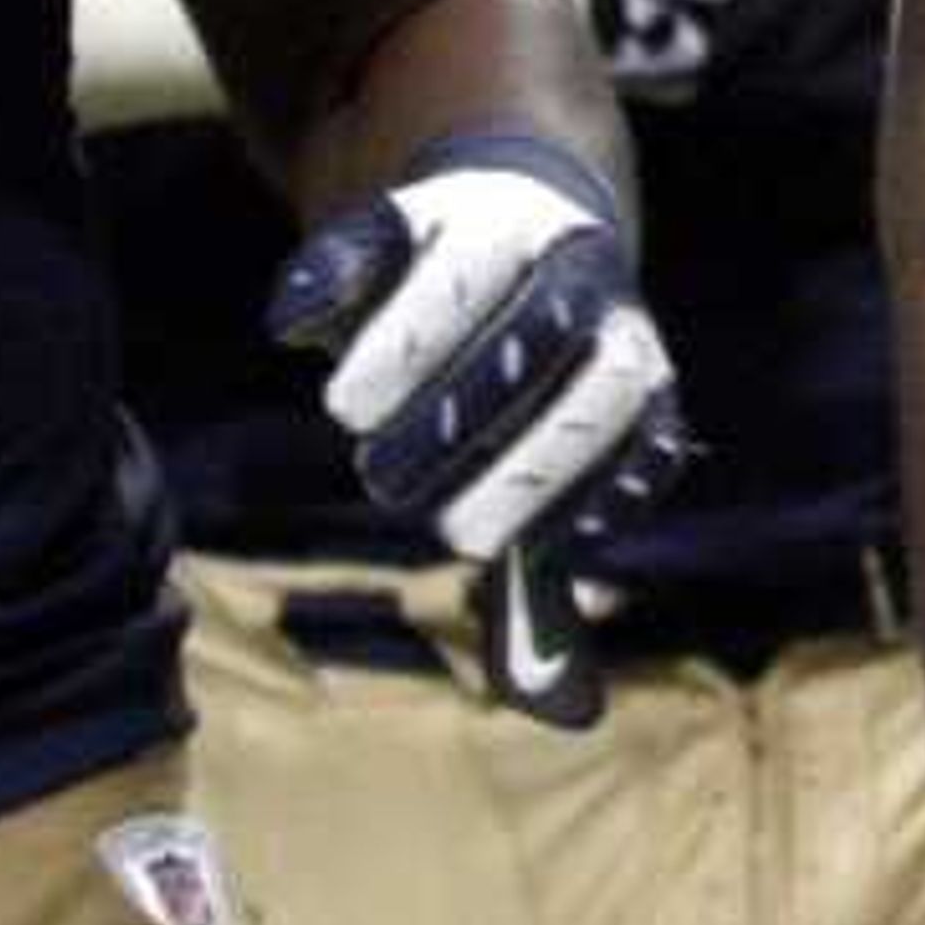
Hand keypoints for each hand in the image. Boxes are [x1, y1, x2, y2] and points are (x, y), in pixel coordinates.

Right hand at [268, 127, 683, 674]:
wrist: (510, 231)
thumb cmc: (520, 403)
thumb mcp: (536, 489)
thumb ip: (539, 593)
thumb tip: (571, 719)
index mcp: (628, 364)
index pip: (632, 418)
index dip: (566, 481)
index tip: (492, 543)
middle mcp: (586, 285)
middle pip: (566, 335)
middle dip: (490, 419)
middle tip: (407, 493)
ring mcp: (511, 230)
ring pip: (483, 272)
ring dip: (413, 347)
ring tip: (353, 418)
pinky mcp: (424, 205)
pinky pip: (385, 226)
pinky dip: (334, 267)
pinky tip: (293, 317)